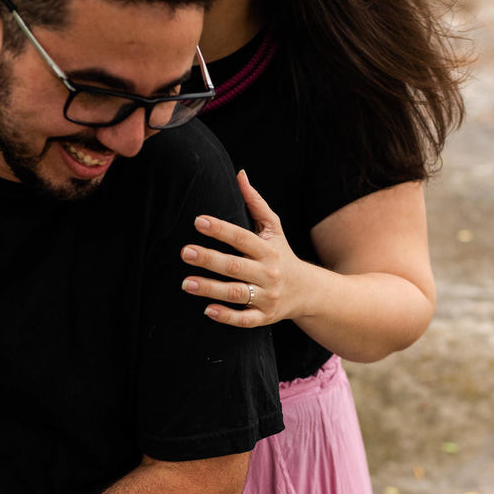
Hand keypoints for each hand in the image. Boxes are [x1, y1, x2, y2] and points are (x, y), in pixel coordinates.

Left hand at [181, 170, 307, 327]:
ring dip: (211, 289)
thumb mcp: (273, 229)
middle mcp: (268, 273)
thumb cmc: (282, 254)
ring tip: (186, 283)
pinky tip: (207, 310)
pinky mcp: (265, 317)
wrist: (308, 292)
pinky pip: (245, 319)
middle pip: (237, 266)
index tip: (198, 221)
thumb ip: (255, 203)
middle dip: (211, 259)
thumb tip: (240, 174)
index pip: (242, 237)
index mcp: (267, 250)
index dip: (221, 229)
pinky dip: (227, 316)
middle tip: (186, 252)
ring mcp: (267, 297)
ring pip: (237, 293)